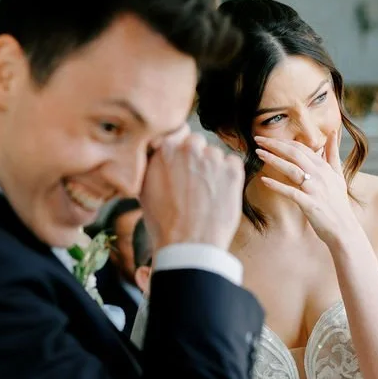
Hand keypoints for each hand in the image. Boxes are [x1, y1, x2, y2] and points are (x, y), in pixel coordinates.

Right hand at [139, 127, 244, 250]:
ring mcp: (212, 157)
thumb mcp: (144, 188)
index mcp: (164, 148)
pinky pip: (232, 163)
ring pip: (214, 154)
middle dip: (194, 158)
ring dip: (211, 168)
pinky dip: (228, 176)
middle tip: (191, 183)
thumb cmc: (163, 222)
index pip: (176, 134)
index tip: (179, 163)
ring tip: (204, 195)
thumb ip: (151, 163)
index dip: (178, 150)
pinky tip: (218, 195)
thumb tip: (155, 149)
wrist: (189, 244)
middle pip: (195, 142)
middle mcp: (189, 148)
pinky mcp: (233, 169)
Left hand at [254, 129, 359, 246]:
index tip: (267, 138)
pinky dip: (277, 185)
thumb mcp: (338, 175)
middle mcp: (320, 175)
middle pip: (295, 154)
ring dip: (273, 160)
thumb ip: (333, 154)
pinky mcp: (310, 203)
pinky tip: (264, 180)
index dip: (284, 141)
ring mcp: (315, 189)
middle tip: (257, 139)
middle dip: (275, 145)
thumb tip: (334, 132)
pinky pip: (291, 192)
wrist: (344, 228)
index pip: (302, 148)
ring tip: (258, 153)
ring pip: (292, 169)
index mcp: (324, 167)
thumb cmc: (338, 203)